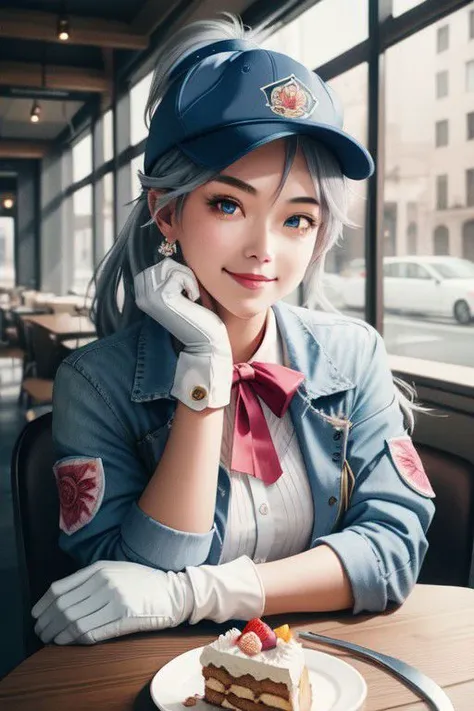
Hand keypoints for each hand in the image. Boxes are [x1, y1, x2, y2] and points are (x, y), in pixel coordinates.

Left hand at [32, 557, 264, 644]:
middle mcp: (105, 581)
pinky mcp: (124, 616)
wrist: (173, 591)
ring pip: (74, 620)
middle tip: (42, 632)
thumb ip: (90, 579)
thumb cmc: (142, 582)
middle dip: (47, 622)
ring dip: (59, 633)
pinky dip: (76, 639)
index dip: (43, 605)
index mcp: (100, 568)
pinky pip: (91, 631)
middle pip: (64, 606)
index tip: (37, 615)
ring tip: (53, 639)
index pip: (60, 588)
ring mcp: (115, 598)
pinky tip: (70, 641)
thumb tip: (60, 599)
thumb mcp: (115, 570)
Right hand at [134, 258, 232, 409]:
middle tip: (189, 297)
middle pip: (165, 262)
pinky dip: (192, 285)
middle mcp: (141, 294)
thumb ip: (172, 275)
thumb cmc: (198, 317)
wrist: (205, 343)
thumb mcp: (181, 292)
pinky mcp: (162, 296)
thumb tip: (173, 247)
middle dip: (183, 275)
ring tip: (190, 299)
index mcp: (142, 292)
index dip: (179, 274)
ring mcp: (149, 295)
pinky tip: (192, 303)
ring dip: (188, 280)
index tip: (184, 295)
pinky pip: (180, 274)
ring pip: (172, 266)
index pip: (161, 264)